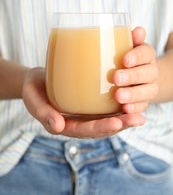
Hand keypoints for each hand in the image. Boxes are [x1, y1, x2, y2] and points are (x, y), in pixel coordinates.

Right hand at [22, 66, 145, 138]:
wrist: (36, 80)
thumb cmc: (33, 89)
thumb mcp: (33, 99)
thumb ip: (42, 112)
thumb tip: (57, 127)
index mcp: (64, 125)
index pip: (84, 130)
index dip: (100, 128)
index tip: (116, 123)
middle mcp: (77, 122)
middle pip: (100, 128)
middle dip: (119, 126)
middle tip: (137, 120)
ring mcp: (84, 114)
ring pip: (106, 119)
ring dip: (123, 119)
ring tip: (140, 115)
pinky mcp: (88, 104)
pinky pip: (104, 108)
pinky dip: (118, 107)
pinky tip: (131, 101)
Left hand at [113, 26, 158, 113]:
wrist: (136, 78)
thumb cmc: (124, 59)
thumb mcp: (124, 47)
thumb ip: (127, 39)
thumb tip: (139, 30)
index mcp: (146, 55)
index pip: (147, 53)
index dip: (137, 56)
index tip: (124, 60)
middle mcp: (150, 71)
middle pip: (148, 73)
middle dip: (133, 76)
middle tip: (116, 78)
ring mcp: (149, 87)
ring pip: (148, 91)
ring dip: (134, 94)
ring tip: (118, 96)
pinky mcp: (144, 102)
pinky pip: (143, 106)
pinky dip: (135, 108)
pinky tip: (125, 109)